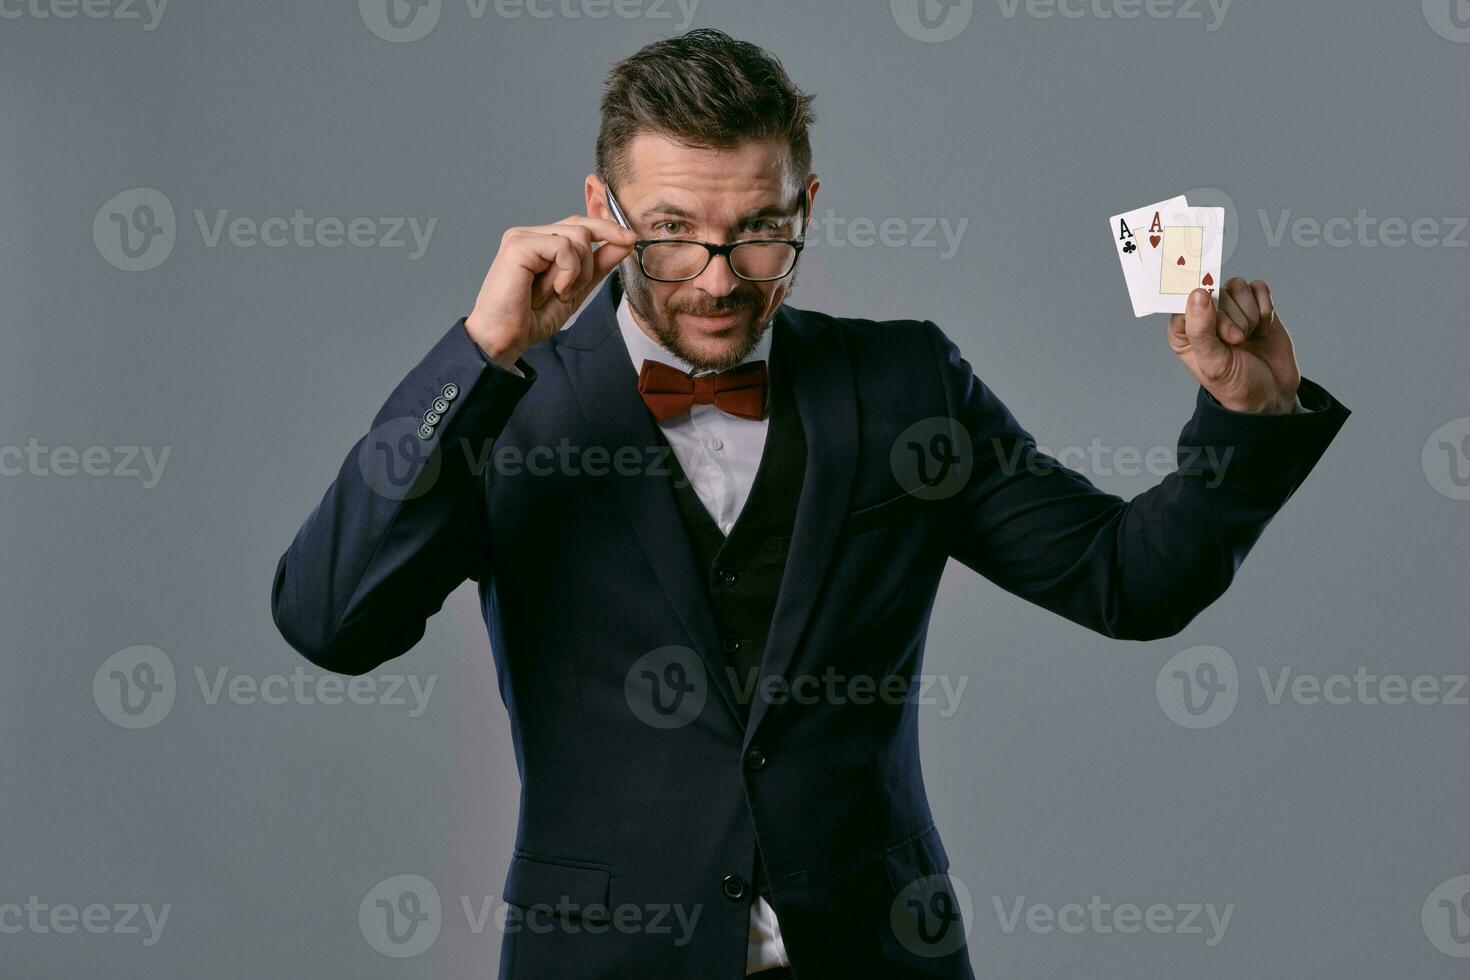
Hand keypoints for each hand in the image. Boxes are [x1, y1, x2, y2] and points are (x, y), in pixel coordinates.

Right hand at [464, 216, 637, 369]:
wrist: (504, 339)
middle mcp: (531, 234)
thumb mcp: (576, 290)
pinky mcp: (518, 244)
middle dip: (594, 259)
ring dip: (579, 272)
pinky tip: (555, 290)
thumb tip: (624, 243)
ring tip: (559, 293)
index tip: (631, 240)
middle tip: (581, 286)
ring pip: (578, 236)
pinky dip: (568, 272)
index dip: (608, 229)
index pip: (581, 224)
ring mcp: (523, 237)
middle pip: (582, 225)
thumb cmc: (531, 319)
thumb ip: (598, 266)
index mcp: (541, 242)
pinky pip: (563, 247)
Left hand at [1167, 278, 1300, 414]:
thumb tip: (1199, 294)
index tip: (1222, 336)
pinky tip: (1262, 330)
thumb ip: (1200, 330)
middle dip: (1233, 319)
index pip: (1186, 300)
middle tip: (1237, 343)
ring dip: (1249, 315)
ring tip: (1249, 337)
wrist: (1270, 392)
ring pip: (1238, 286)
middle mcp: (1204, 315)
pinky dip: (1266, 309)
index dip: (1207, 313)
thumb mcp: (1213, 363)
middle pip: (1216, 291)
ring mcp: (1231, 308)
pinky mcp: (1254, 304)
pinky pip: (1259, 288)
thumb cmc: (1235, 382)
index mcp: (1183, 329)